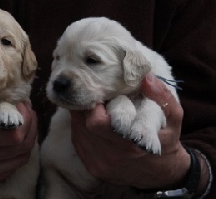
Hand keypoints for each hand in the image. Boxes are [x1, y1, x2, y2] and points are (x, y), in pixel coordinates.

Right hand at [0, 82, 36, 197]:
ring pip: (18, 160)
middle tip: (26, 111)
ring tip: (25, 125)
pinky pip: (8, 171)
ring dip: (28, 141)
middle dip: (31, 125)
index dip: (25, 117)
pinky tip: (14, 143)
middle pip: (21, 146)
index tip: (20, 103)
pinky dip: (18, 156)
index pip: (12, 132)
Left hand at [69, 73, 189, 189]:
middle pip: (81, 125)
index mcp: (129, 145)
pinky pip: (78, 142)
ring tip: (95, 108)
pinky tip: (93, 123)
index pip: (95, 121)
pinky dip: (82, 130)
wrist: (163, 173)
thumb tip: (146, 77)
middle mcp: (110, 157)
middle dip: (86, 108)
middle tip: (95, 97)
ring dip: (82, 118)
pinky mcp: (93, 167)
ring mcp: (99, 164)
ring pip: (77, 132)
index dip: (93, 104)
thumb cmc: (167, 139)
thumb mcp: (173, 117)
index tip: (100, 92)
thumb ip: (162, 96)